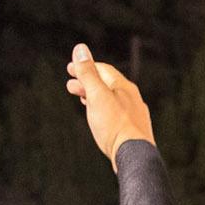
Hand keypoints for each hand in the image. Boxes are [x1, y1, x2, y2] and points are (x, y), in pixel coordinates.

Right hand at [65, 43, 155, 164]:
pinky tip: (98, 118)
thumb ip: (88, 73)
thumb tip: (80, 49)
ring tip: (81, 98)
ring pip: (111, 99)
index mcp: (124, 87)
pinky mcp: (133, 129)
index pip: (103, 70)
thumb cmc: (115, 125)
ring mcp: (134, 114)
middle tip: (70, 84)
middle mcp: (132, 98)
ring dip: (94, 96)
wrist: (134, 155)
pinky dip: (103, 110)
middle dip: (87, 82)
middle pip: (107, 85)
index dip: (85, 66)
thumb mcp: (97, 95)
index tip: (70, 67)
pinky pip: (116, 113)